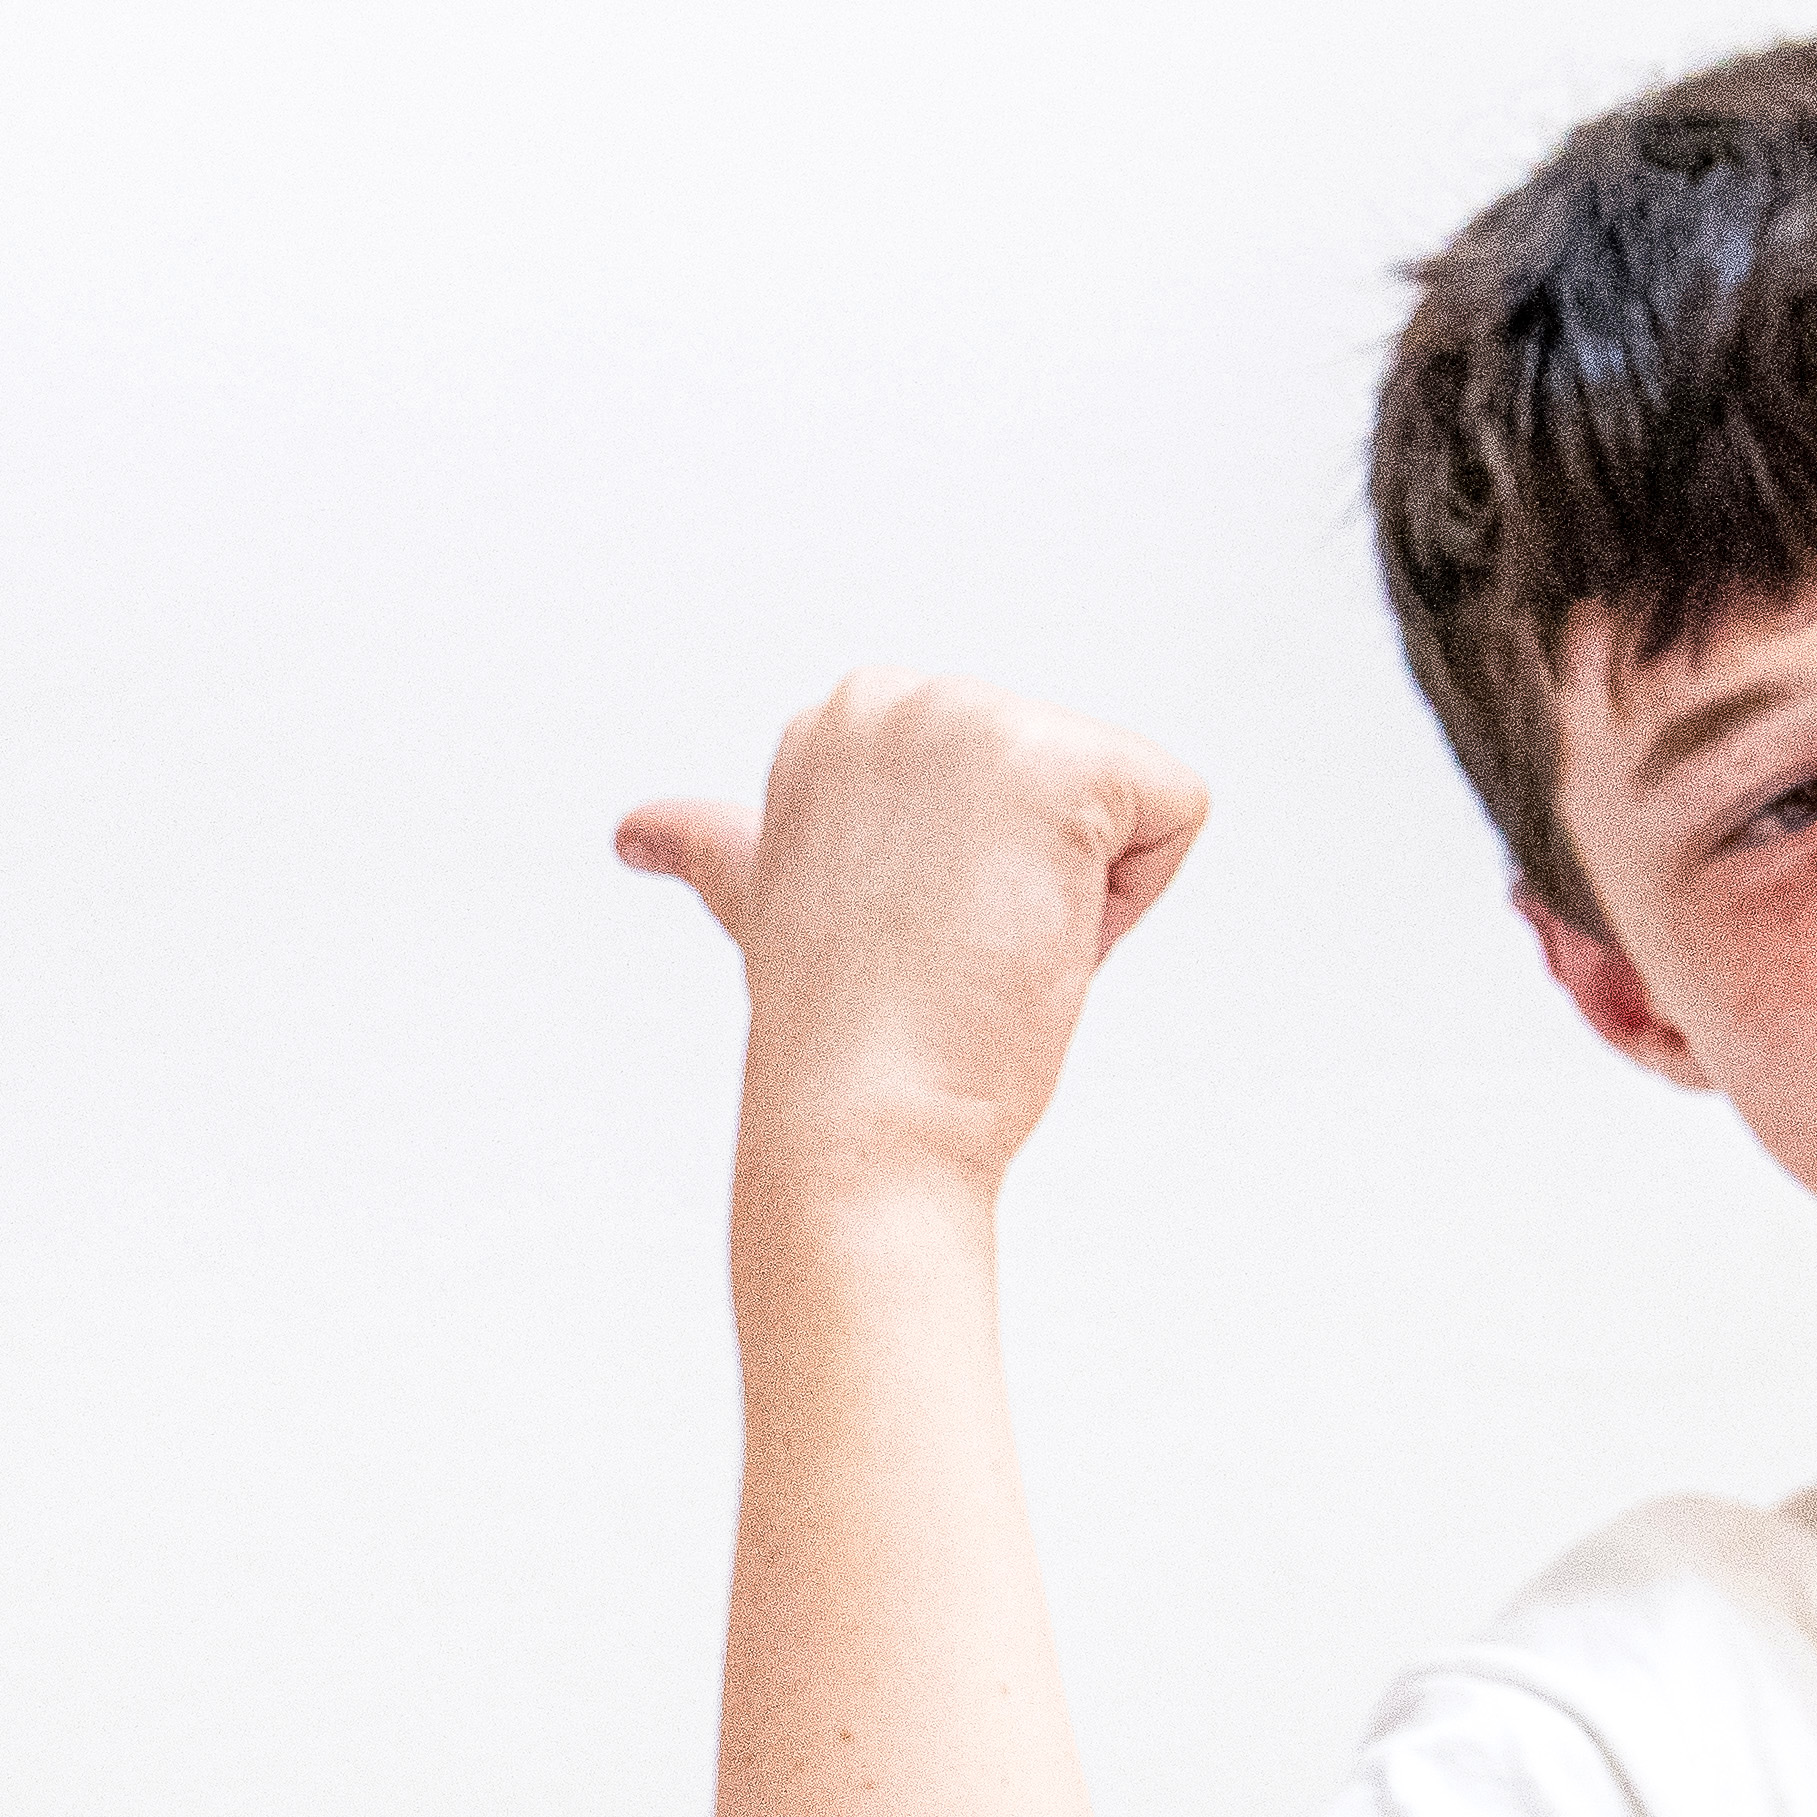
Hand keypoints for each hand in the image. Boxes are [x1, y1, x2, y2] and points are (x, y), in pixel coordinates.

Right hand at [616, 674, 1209, 1205]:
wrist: (855, 1122)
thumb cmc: (832, 1037)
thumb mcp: (763, 902)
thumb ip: (716, 846)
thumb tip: (640, 832)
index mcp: (838, 718)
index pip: (1002, 781)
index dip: (976, 878)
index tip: (907, 934)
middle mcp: (897, 694)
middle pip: (1072, 781)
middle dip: (1035, 879)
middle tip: (949, 951)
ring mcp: (972, 718)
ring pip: (1125, 800)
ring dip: (1079, 894)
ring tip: (981, 948)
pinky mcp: (1060, 764)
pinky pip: (1175, 814)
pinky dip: (1128, 904)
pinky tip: (1031, 940)